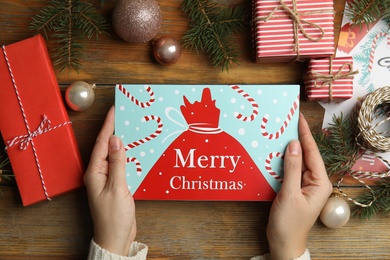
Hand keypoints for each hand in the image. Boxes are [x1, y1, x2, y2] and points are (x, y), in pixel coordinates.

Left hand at [84, 106, 135, 255]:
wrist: (116, 238)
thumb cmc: (113, 216)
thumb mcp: (117, 187)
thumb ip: (117, 163)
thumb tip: (115, 139)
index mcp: (95, 172)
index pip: (101, 143)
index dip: (108, 125)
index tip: (115, 109)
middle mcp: (99, 173)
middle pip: (107, 146)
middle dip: (116, 130)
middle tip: (126, 115)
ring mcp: (108, 179)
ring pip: (116, 155)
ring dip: (124, 143)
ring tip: (133, 128)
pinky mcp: (117, 184)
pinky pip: (122, 165)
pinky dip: (129, 156)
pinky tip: (137, 150)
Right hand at [267, 113, 331, 259]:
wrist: (283, 243)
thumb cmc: (289, 223)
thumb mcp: (290, 194)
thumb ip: (292, 168)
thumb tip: (293, 144)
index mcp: (320, 182)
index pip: (312, 152)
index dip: (305, 134)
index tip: (298, 117)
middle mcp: (315, 181)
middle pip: (305, 155)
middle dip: (296, 138)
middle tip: (286, 121)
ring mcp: (304, 185)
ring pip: (296, 161)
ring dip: (287, 149)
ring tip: (279, 133)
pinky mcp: (294, 189)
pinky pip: (290, 170)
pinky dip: (282, 161)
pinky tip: (274, 153)